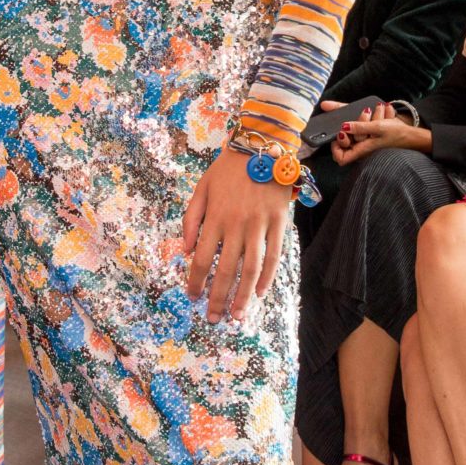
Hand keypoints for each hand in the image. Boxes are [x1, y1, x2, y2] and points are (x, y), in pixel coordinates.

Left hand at [182, 148, 291, 322]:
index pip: (202, 258)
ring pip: (250, 268)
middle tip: (214, 318)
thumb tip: (187, 250)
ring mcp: (259, 225)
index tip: (193, 297)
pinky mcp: (278, 223)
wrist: (261, 146)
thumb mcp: (201, 188)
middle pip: (225, 270)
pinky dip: (267, 277)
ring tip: (237, 315)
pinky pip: (273, 255)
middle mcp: (236, 225)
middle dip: (218, 298)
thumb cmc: (227, 169)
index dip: (196, 281)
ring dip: (242, 295)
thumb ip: (191, 219)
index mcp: (215, 218)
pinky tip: (259, 293)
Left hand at [332, 104, 426, 165]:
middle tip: (359, 118)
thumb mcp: (378, 128)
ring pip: (356, 130)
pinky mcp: (372, 135)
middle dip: (352, 125)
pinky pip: (366, 125)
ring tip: (374, 112)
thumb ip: (360, 127)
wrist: (412, 135)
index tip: (339, 134)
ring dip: (363, 118)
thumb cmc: (397, 135)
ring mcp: (367, 142)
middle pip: (346, 140)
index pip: (341, 158)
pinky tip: (381, 113)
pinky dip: (371, 118)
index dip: (336, 148)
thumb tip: (343, 126)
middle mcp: (362, 148)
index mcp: (362, 151)